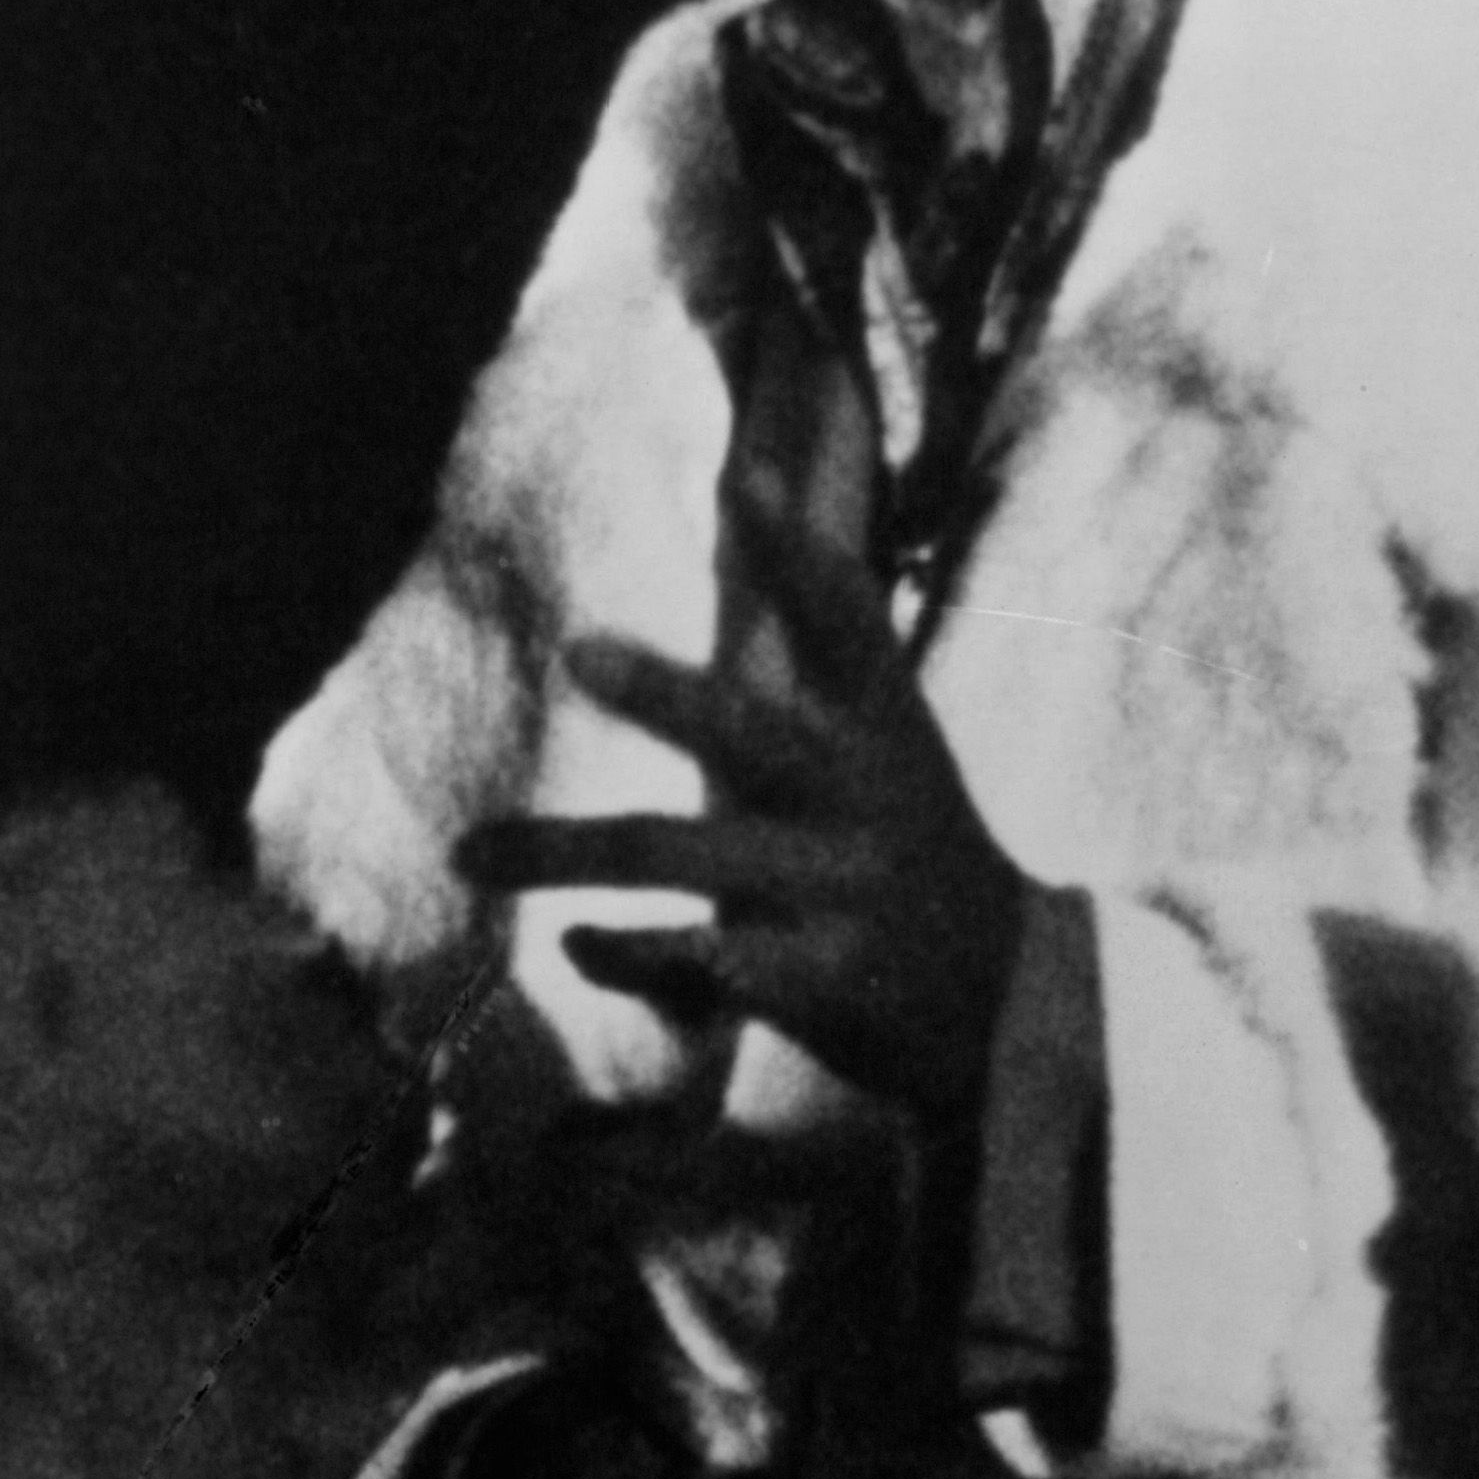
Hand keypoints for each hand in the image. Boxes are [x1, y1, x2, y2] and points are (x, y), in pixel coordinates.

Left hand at [455, 492, 1034, 1125]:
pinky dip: (621, 951)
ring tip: (471, 850)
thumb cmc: (911, 863)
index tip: (746, 475)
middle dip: (663, 694)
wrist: (1007, 1002)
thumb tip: (738, 594)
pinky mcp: (821, 977)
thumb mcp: (893, 763)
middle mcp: (865, 798)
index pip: (849, 623)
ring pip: (679, 858)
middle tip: (577, 651)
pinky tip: (572, 946)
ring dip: (562, 854)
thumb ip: (814, 698)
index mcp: (886, 732)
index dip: (801, 550)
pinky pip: (692, 959)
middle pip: (751, 735)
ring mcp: (843, 889)